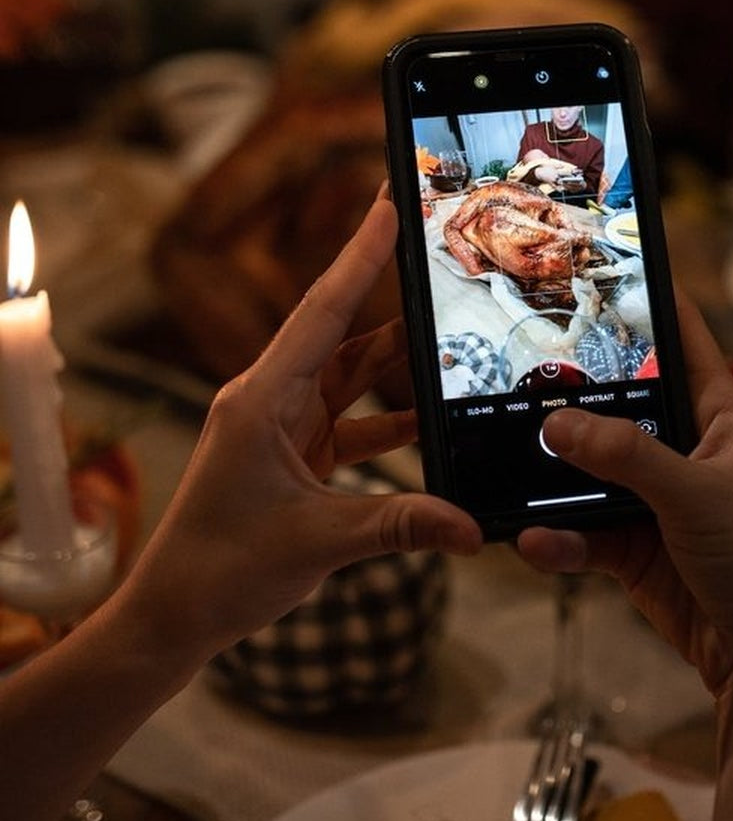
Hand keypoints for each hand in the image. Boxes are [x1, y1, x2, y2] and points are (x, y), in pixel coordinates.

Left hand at [119, 191, 483, 662]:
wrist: (172, 616)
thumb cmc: (220, 571)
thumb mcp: (319, 542)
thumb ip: (402, 526)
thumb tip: (471, 526)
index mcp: (262, 399)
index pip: (322, 312)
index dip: (359, 255)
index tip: (387, 204)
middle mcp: (271, 398)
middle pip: (341, 333)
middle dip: (385, 291)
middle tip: (429, 249)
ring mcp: (283, 426)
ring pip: (350, 376)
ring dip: (397, 363)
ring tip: (450, 332)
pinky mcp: (295, 454)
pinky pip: (352, 421)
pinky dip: (389, 420)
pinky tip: (430, 420)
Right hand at [517, 297, 732, 820]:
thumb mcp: (696, 493)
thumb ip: (626, 455)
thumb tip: (555, 424)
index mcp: (715, 414)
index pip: (680, 340)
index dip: (646, 302)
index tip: (598, 267)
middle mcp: (681, 447)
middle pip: (617, 405)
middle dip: (571, 396)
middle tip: (514, 373)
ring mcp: (653, 497)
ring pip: (589, 470)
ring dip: (553, 476)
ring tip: (509, 467)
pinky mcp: (632, 546)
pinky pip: (582, 530)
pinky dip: (558, 538)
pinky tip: (536, 545)